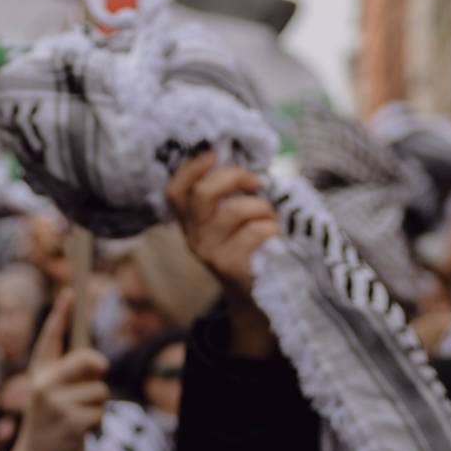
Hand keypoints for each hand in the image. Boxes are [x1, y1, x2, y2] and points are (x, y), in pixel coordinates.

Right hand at [5, 289, 109, 450]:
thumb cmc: (48, 420)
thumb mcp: (49, 393)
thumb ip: (68, 376)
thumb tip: (99, 363)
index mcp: (39, 373)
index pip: (50, 338)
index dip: (60, 314)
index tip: (70, 292)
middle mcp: (44, 384)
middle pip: (88, 361)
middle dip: (99, 367)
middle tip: (100, 372)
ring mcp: (57, 404)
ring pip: (100, 390)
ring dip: (97, 404)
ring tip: (79, 416)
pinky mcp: (72, 422)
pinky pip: (101, 412)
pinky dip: (96, 422)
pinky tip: (80, 430)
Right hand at [166, 152, 279, 293]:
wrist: (256, 296)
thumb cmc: (249, 247)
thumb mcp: (230, 223)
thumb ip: (227, 198)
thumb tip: (245, 169)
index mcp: (190, 222)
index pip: (175, 192)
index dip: (191, 169)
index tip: (214, 154)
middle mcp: (194, 237)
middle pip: (203, 194)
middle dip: (234, 177)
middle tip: (256, 181)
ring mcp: (210, 252)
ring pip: (236, 210)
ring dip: (263, 207)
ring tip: (270, 218)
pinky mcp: (231, 265)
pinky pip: (257, 231)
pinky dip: (272, 228)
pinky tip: (275, 238)